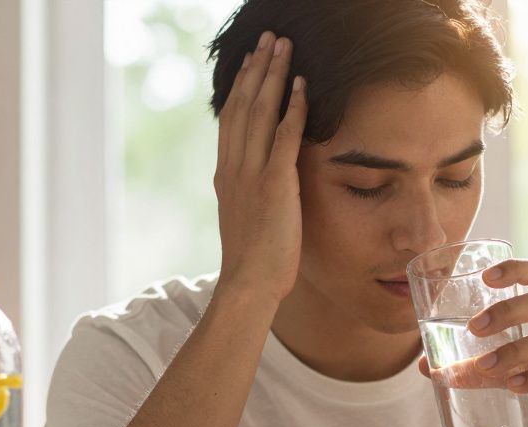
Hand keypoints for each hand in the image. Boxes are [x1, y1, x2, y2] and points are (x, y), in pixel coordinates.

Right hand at [214, 31, 306, 303]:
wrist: (249, 284)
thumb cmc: (254, 262)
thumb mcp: (246, 218)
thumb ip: (249, 193)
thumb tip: (259, 182)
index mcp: (225, 174)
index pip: (231, 119)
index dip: (241, 86)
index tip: (251, 62)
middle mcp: (233, 167)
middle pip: (243, 105)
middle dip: (256, 69)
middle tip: (268, 40)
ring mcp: (251, 174)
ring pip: (259, 111)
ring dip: (273, 75)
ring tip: (283, 47)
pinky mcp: (274, 183)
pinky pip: (284, 136)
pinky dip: (293, 107)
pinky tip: (302, 85)